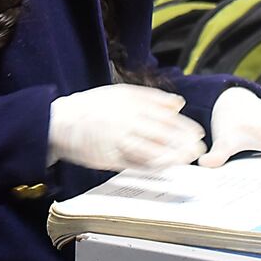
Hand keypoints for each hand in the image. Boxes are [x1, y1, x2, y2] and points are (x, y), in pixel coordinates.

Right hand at [49, 85, 206, 170]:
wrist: (60, 121)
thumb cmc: (93, 106)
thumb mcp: (121, 93)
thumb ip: (152, 98)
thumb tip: (179, 104)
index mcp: (130, 102)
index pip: (164, 114)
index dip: (183, 125)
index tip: (198, 132)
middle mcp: (125, 119)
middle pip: (161, 132)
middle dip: (183, 142)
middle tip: (199, 149)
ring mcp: (117, 138)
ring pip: (150, 149)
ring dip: (171, 155)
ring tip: (186, 159)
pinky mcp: (109, 156)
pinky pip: (135, 162)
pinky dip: (152, 165)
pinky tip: (164, 167)